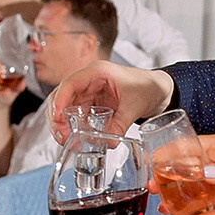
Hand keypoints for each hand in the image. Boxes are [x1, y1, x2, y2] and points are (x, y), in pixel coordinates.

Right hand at [48, 60, 172, 136]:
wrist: (158, 90)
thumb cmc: (147, 86)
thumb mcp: (135, 105)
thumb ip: (121, 124)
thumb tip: (107, 142)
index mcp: (97, 72)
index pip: (70, 83)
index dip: (60, 100)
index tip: (57, 118)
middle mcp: (88, 81)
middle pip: (61, 96)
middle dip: (57, 117)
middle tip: (62, 136)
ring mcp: (88, 93)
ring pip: (65, 107)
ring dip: (62, 124)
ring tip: (66, 141)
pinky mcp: (91, 104)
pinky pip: (76, 115)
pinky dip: (73, 127)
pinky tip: (75, 139)